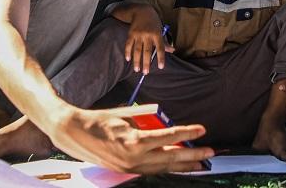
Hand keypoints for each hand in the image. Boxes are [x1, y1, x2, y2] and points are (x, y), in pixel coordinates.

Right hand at [53, 108, 212, 173]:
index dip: (187, 133)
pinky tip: (179, 165)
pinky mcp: (127, 170)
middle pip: (171, 158)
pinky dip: (168, 167)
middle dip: (193, 155)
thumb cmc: (100, 120)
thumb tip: (163, 118)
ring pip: (164, 167)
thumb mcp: (126, 115)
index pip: (168, 138)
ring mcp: (131, 167)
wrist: (75, 134)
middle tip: (210, 152)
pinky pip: (153, 169)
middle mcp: (134, 158)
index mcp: (134, 141)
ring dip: (184, 165)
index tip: (202, 130)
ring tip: (201, 163)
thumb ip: (146, 117)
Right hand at [125, 15, 165, 73]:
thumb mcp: (161, 29)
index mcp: (157, 34)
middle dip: (146, 62)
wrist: (142, 11)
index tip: (160, 67)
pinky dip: (128, 52)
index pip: (160, 48)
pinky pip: (129, 44)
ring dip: (137, 60)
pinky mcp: (131, 33)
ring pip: (137, 49)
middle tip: (145, 73)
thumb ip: (164, 41)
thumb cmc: (154, 22)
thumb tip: (172, 50)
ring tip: (137, 69)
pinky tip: (128, 59)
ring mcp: (139, 34)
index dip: (161, 57)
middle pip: (147, 51)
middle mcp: (148, 34)